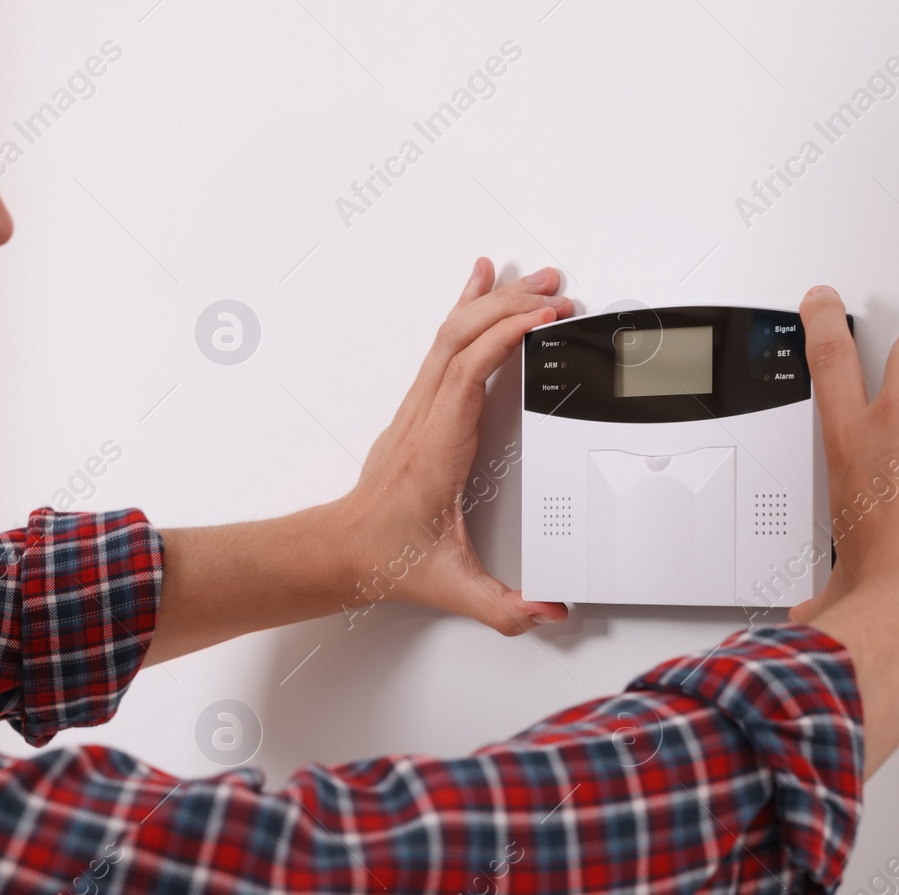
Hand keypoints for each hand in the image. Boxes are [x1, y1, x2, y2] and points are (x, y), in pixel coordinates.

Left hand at [335, 258, 572, 635]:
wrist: (341, 551)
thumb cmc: (386, 556)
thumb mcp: (451, 587)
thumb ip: (503, 607)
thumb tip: (548, 613)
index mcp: (436, 451)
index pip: (469, 375)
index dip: (505, 339)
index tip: (543, 319)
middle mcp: (424, 421)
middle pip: (462, 340)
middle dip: (512, 305)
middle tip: (557, 289)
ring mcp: (419, 410)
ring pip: (451, 336)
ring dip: (493, 301)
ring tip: (532, 277)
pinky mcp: (420, 409)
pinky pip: (443, 346)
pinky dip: (465, 310)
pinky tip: (478, 286)